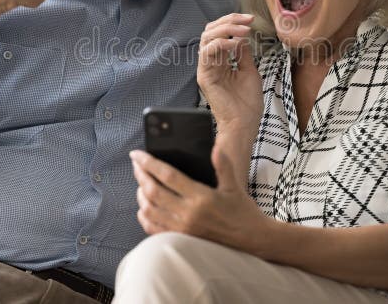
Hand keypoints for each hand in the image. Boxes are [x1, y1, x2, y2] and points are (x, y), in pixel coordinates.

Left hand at [130, 146, 271, 254]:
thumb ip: (223, 165)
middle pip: (154, 191)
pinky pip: (154, 228)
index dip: (149, 163)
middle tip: (136, 164)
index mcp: (201, 197)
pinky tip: (144, 206)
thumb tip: (216, 147)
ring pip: (150, 210)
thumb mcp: (234, 185)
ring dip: (141, 194)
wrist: (251, 239)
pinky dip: (144, 216)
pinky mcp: (181, 239)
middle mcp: (189, 213)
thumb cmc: (243, 211)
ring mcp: (183, 228)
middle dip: (141, 175)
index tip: (137, 154)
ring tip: (140, 182)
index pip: (168, 176)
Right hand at [197, 13, 262, 130]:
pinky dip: (221, 43)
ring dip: (226, 30)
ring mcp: (206, 69)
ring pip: (206, 38)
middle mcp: (210, 63)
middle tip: (247, 20)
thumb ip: (242, 53)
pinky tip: (236, 44)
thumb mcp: (249, 70)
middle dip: (229, 21)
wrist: (245, 123)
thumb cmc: (247, 103)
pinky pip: (207, 52)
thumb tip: (242, 36)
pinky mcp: (204, 76)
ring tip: (243, 31)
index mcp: (220, 62)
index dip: (232, 22)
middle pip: (210, 31)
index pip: (219, 34)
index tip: (250, 19)